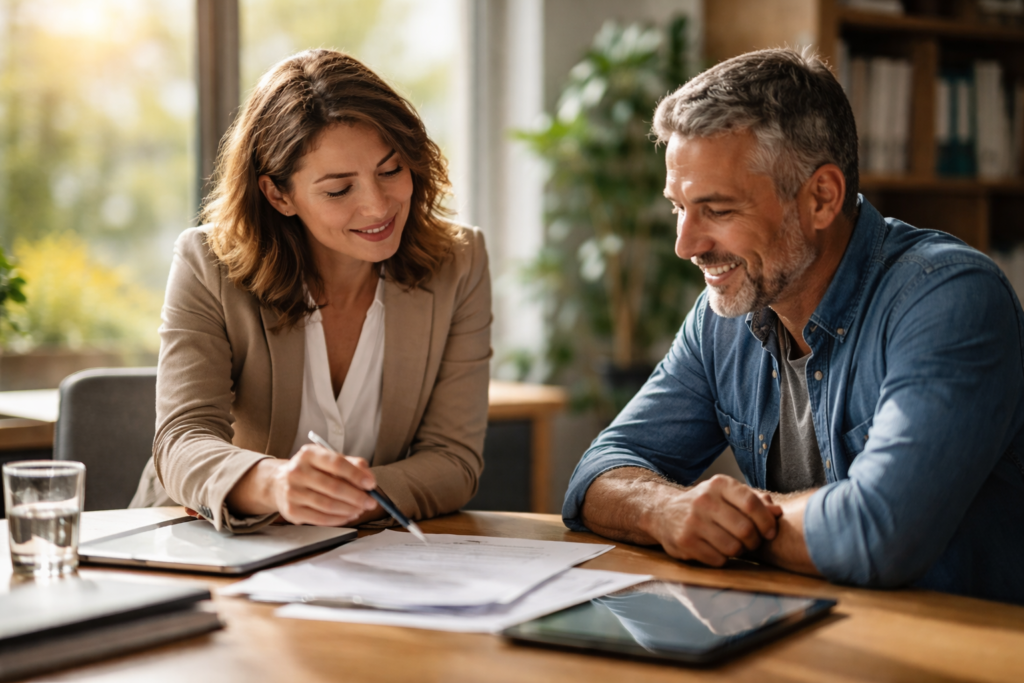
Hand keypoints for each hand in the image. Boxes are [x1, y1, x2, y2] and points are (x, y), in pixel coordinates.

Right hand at [266, 444, 380, 525]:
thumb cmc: (311, 470)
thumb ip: (351, 464)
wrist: (278, 482)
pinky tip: (348, 516)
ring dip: (349, 509)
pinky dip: (338, 519)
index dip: (356, 475)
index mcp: (309, 454)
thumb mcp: (327, 459)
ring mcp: (292, 492)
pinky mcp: (291, 511)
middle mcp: (297, 471)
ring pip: (328, 505)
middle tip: (371, 502)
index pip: (336, 463)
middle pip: (334, 487)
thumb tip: (369, 478)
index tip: (371, 484)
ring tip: (361, 509)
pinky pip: (320, 518)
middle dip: (357, 497)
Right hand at [642, 475, 782, 566]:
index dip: (767, 522)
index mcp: (719, 485)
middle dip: (754, 541)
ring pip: (733, 547)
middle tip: (751, 542)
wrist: (664, 512)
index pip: (752, 504)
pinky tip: (716, 550)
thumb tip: (778, 512)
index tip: (770, 532)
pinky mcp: (684, 542)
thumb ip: (755, 502)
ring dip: (739, 552)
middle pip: (746, 529)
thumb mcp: (727, 496)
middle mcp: (704, 500)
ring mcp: (692, 522)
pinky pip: (717, 559)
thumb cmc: (705, 505)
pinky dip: (722, 559)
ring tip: (733, 546)